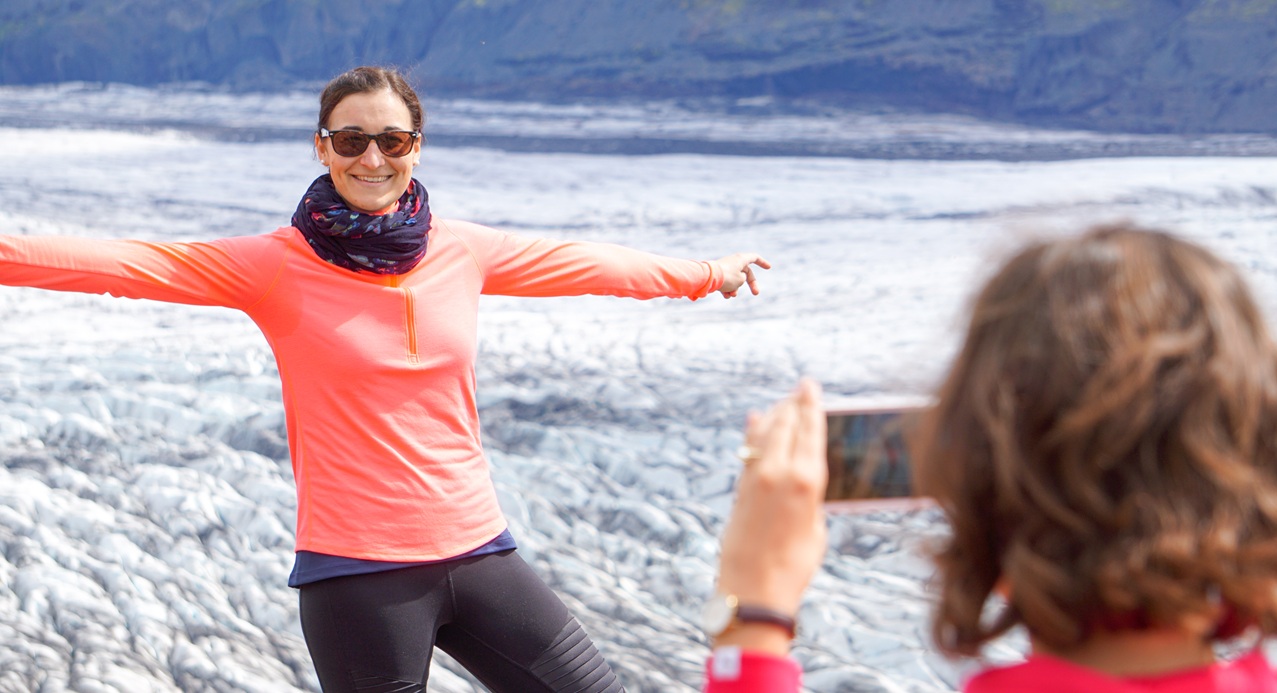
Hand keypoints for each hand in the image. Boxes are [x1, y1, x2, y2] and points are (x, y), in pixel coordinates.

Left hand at [714, 379, 827, 652]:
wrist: (754, 587)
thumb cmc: (794, 565)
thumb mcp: (816, 527)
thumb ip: (811, 496)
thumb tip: (802, 478)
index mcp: (807, 481)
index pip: (810, 430)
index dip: (811, 404)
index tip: (810, 386)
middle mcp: (779, 473)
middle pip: (786, 425)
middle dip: (793, 403)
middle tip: (798, 388)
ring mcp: (756, 478)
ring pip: (765, 433)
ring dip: (774, 415)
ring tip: (782, 403)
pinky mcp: (740, 489)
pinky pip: (748, 450)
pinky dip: (754, 432)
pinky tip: (756, 420)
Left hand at [715, 253, 770, 297]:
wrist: (708, 278)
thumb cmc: (727, 277)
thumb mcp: (741, 280)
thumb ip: (743, 279)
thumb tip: (738, 280)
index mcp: (741, 259)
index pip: (754, 258)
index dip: (762, 262)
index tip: (769, 267)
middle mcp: (733, 262)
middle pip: (746, 273)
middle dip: (751, 284)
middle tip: (756, 294)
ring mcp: (725, 268)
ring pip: (735, 280)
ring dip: (735, 289)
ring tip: (731, 294)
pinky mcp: (718, 275)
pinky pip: (726, 283)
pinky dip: (727, 290)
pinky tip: (725, 296)